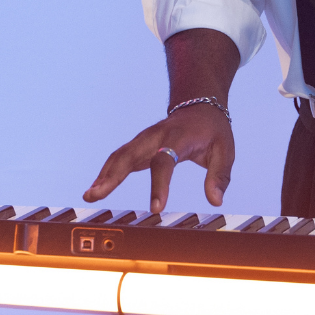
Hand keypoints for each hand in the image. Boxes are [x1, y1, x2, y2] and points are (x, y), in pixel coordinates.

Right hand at [82, 102, 234, 215]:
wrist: (199, 106)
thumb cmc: (212, 131)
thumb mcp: (225, 151)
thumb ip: (219, 176)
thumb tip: (215, 201)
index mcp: (177, 138)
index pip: (164, 161)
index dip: (159, 185)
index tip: (156, 208)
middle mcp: (155, 137)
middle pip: (130, 155)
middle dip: (112, 176)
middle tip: (96, 195)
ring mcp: (143, 140)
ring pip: (119, 156)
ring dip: (103, 175)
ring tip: (90, 196)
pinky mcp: (138, 146)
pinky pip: (119, 158)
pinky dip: (106, 173)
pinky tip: (96, 189)